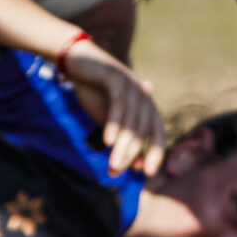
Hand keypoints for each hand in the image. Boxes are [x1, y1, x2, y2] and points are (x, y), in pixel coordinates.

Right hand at [62, 38, 164, 176]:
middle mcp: (144, 95)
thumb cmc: (96, 94)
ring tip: (112, 164)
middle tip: (116, 171)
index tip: (146, 173)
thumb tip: (134, 167)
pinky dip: (114, 124)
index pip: (157, 133)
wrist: (78, 63)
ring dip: (122, 145)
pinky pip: (119, 104)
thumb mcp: (111, 121)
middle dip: (131, 153)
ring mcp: (131, 84)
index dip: (155, 153)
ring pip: (131, 121)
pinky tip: (107, 141)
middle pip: (143, 130)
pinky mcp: (116, 76)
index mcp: (146, 106)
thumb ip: (123, 139)